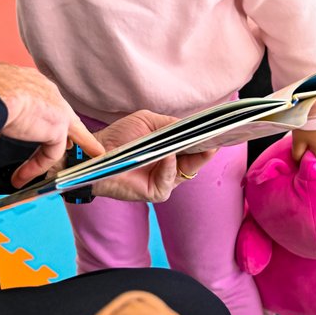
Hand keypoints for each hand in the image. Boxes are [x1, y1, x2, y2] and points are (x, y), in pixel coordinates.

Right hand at [0, 63, 103, 188]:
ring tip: (92, 153)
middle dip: (72, 127)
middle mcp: (44, 89)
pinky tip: (26, 176)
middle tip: (74, 141)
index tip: (38, 125)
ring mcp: (55, 107)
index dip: (42, 113)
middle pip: (62, 111)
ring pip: (71, 129)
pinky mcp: (58, 126)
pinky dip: (38, 166)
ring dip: (81, 143)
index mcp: (27, 79)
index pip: (41, 97)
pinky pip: (51, 152)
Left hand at [91, 110, 215, 203]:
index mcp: (171, 150)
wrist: (97, 152)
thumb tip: (191, 126)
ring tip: (196, 142)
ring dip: (190, 156)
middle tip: (216, 138)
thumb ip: (170, 124)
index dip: (205, 139)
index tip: (218, 130)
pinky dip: (170, 168)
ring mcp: (165, 180)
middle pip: (195, 160)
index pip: (194, 146)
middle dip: (205, 149)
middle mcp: (171, 166)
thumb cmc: (120, 136)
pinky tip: (169, 156)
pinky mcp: (155, 192)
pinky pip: (169, 181)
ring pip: (186, 171)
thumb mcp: (148, 122)